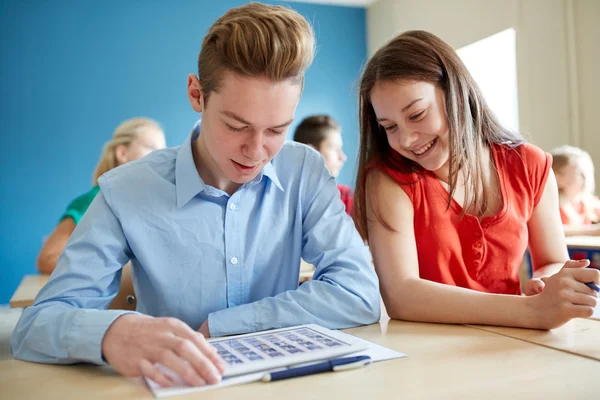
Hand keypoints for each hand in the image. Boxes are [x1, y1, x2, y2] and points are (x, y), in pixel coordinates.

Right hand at [102, 314, 225, 386]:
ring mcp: (147, 347)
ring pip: (169, 358)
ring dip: (187, 371)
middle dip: (202, 363)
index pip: (195, 339)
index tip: (221, 366)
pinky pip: (150, 369)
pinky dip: (161, 376)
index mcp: (172, 325)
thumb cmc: (148, 332)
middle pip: (185, 348)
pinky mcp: (135, 360)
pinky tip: (172, 383)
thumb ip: (189, 339)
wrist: (116, 330)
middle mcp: (161, 335)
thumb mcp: (169, 329)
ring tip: (200, 382)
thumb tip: (211, 352)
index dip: (210, 354)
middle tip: (215, 377)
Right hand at [527, 259, 598, 328]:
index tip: (588, 289)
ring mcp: (564, 296)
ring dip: (587, 306)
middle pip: (594, 292)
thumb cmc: (550, 294)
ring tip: (573, 306)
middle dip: (589, 297)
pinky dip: (586, 313)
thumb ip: (572, 267)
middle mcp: (564, 282)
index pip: (595, 274)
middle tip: (574, 300)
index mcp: (565, 273)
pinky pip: (589, 311)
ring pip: (593, 302)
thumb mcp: (558, 277)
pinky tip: (575, 312)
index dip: (595, 283)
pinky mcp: (565, 309)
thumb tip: (586, 261)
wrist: (534, 310)